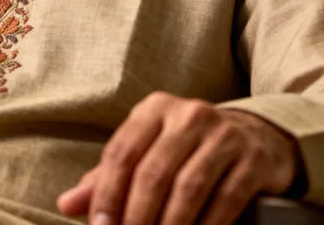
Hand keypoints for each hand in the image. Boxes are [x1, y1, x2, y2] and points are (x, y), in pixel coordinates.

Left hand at [56, 91, 303, 224]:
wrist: (256, 136)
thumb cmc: (187, 148)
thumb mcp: (148, 150)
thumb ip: (109, 177)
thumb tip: (67, 204)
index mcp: (154, 109)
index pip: (122, 152)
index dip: (107, 194)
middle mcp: (187, 114)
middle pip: (153, 173)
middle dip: (136, 217)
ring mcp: (223, 134)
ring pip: (187, 188)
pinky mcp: (252, 159)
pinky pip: (225, 199)